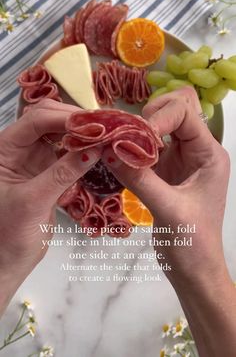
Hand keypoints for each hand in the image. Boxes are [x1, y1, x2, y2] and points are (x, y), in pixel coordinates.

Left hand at [0, 99, 99, 315]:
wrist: (9, 259)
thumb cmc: (9, 233)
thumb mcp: (34, 201)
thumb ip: (62, 173)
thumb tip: (95, 149)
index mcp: (5, 148)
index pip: (36, 120)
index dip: (65, 118)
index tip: (95, 124)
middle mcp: (20, 146)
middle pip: (49, 118)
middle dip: (76, 120)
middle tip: (105, 126)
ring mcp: (35, 156)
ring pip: (61, 131)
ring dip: (83, 131)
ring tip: (108, 133)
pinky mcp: (49, 168)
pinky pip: (68, 150)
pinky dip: (84, 148)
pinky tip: (100, 149)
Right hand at [103, 87, 229, 284]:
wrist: (194, 270)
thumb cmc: (193, 244)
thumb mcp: (168, 209)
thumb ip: (139, 178)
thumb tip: (107, 150)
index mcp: (209, 154)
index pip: (185, 113)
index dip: (158, 117)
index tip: (135, 137)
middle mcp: (197, 150)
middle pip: (174, 108)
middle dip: (149, 115)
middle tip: (127, 135)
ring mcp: (180, 158)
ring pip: (160, 123)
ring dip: (138, 128)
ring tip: (118, 143)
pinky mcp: (165, 169)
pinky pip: (147, 144)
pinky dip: (132, 144)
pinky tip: (118, 154)